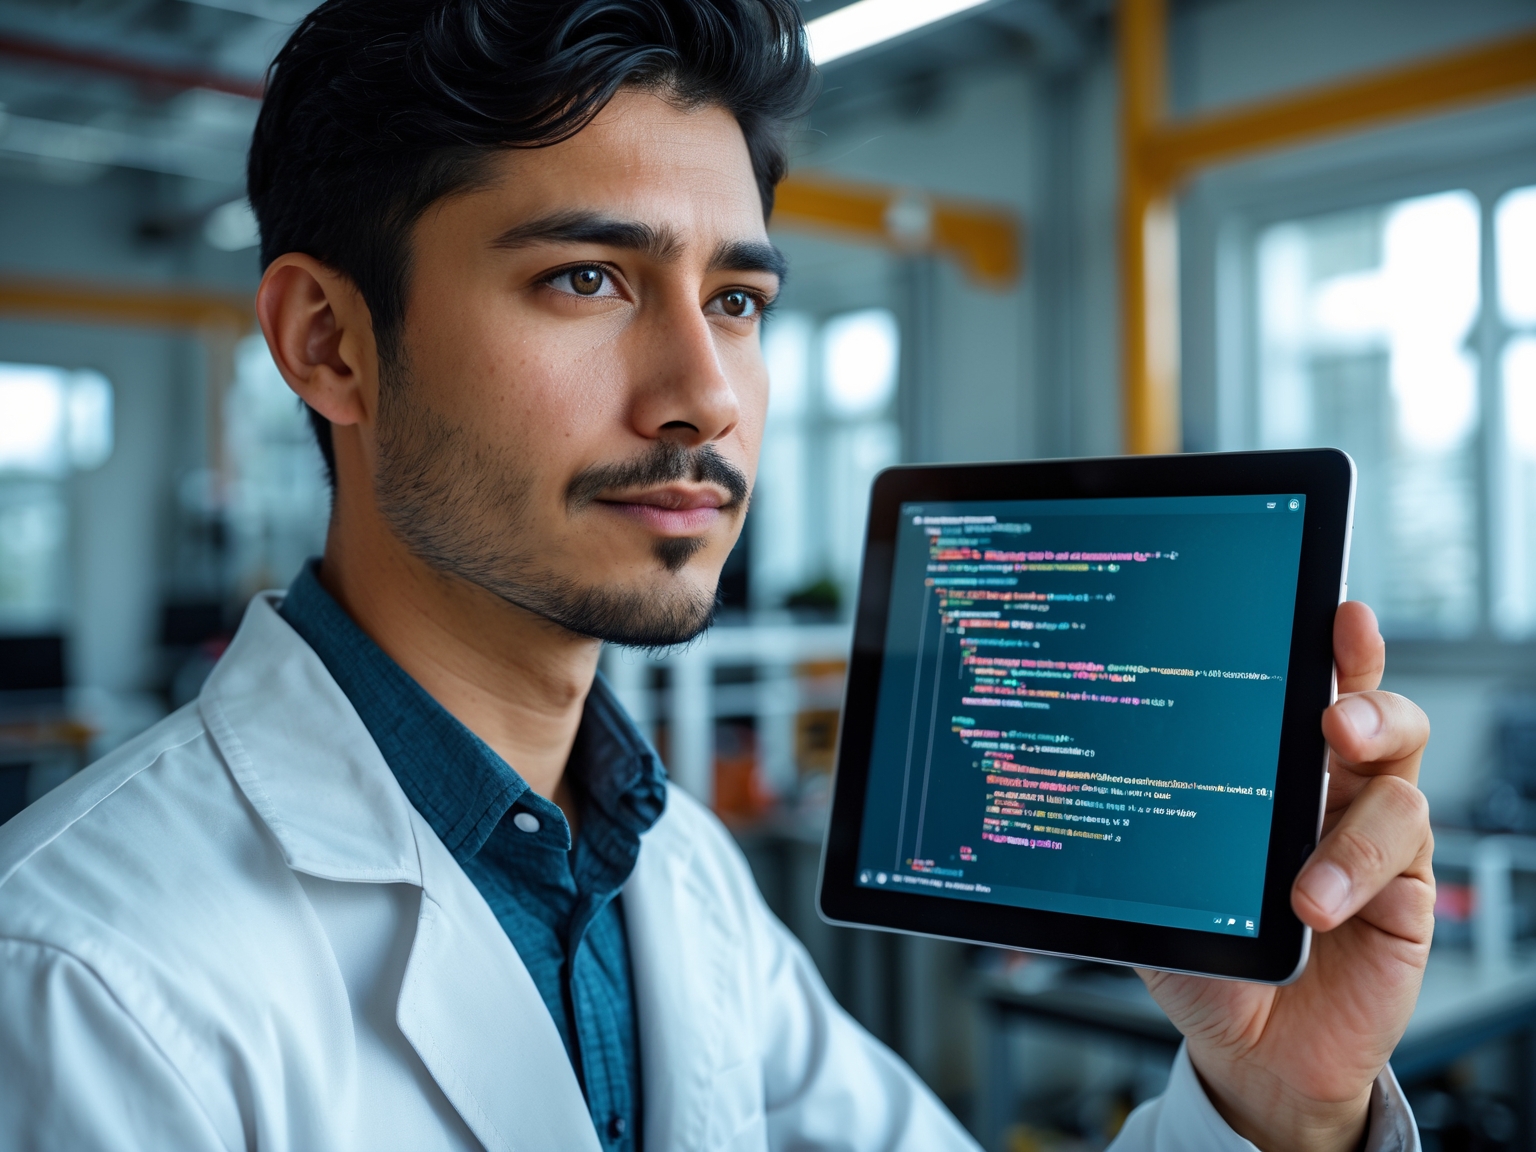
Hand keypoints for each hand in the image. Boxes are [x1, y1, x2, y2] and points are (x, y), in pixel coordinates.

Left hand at [1140, 601, 1432, 1151]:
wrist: (1252, 1047)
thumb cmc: (1208, 952)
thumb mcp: (1160, 886)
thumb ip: (1138, 836)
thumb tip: (1071, 783)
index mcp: (1267, 767)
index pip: (1299, 687)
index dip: (1321, 646)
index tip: (1324, 610)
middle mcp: (1327, 785)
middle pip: (1369, 707)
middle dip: (1360, 686)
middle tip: (1331, 707)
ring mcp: (1368, 831)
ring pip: (1399, 770)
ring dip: (1353, 796)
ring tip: (1313, 819)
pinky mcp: (1404, 885)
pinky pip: (1399, 848)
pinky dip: (1353, 867)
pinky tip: (1313, 902)